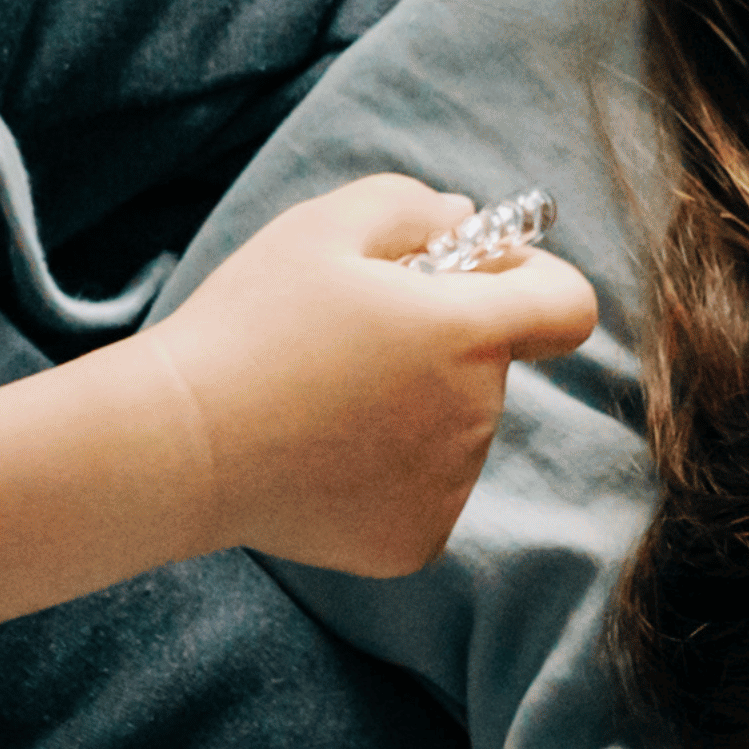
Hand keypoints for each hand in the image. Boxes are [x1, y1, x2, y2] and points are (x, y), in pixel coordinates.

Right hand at [114, 177, 597, 577]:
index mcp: (466, 334)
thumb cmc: (249, 326)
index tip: (477, 279)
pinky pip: (423, 490)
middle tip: (346, 342)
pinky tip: (318, 456)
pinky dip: (384, 473)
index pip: (567, 306)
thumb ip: (413, 206)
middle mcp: (476, 417)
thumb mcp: (322, 228)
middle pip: (491, 368)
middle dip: (441, 345)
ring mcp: (449, 488)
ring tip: (317, 401)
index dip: (532, 284)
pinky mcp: (414, 541)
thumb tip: (466, 223)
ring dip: (411, 409)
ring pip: (454, 431)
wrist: (181, 446)